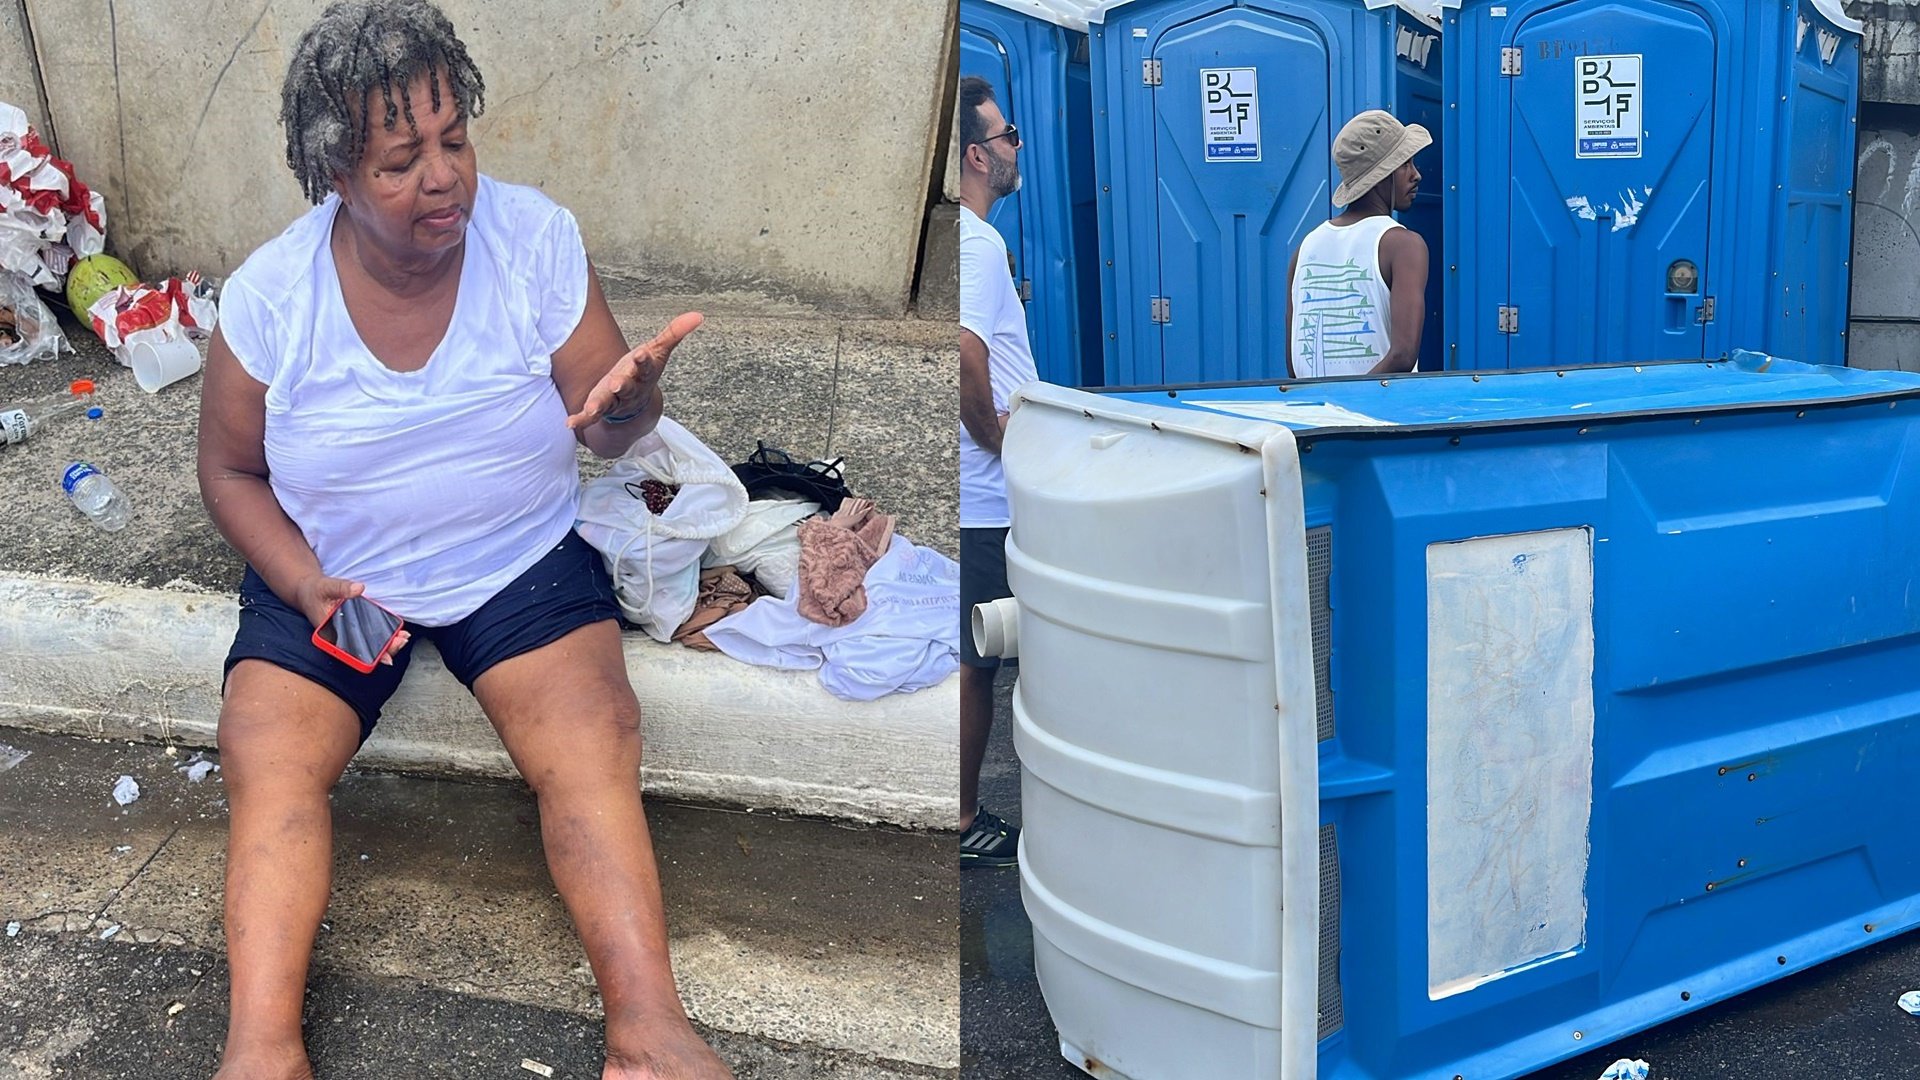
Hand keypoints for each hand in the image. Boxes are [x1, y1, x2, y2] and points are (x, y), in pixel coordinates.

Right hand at [293, 574, 410, 665]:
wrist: (309, 590)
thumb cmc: (315, 592)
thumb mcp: (326, 587)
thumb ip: (341, 588)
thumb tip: (358, 588)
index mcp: (331, 636)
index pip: (352, 653)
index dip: (369, 658)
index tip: (385, 658)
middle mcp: (342, 638)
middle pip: (365, 651)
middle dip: (385, 649)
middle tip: (401, 641)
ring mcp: (350, 632)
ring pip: (370, 644)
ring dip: (388, 643)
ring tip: (403, 637)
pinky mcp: (356, 625)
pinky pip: (372, 633)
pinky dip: (385, 634)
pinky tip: (398, 631)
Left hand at [566, 311, 704, 429]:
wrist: (636, 406)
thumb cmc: (643, 371)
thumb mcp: (658, 351)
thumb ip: (674, 333)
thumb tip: (698, 315)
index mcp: (644, 374)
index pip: (646, 367)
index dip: (643, 361)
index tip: (641, 354)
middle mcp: (630, 389)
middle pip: (628, 387)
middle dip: (623, 385)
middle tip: (618, 382)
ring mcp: (615, 401)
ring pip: (609, 404)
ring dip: (601, 405)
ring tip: (592, 407)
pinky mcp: (600, 408)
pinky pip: (590, 417)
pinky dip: (581, 420)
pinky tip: (570, 423)